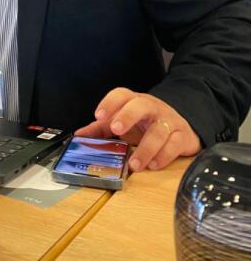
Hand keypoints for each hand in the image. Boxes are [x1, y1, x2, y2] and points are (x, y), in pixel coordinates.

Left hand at [74, 88, 200, 171]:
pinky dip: (164, 156)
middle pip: (141, 105)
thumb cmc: (145, 125)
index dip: (110, 103)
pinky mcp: (182, 136)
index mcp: (134, 102)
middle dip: (127, 115)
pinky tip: (154, 165)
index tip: (98, 115)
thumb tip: (79, 136)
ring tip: (134, 165)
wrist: (182, 126)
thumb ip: (101, 129)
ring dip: (145, 148)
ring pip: (159, 130)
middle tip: (116, 129)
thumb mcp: (123, 124)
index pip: (121, 95)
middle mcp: (152, 108)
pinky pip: (175, 144)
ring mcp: (169, 121)